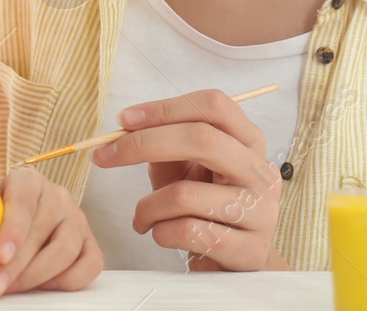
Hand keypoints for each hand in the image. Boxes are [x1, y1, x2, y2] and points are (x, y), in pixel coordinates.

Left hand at [0, 166, 102, 295]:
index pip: (23, 202)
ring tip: (12, 288)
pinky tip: (43, 285)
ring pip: (66, 251)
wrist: (24, 209)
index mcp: (28, 181)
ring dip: (36, 277)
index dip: (12, 229)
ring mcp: (77, 218)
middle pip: (41, 232)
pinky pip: (90, 265)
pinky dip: (67, 281)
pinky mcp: (90, 241)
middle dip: (16, 266)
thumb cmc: (0, 210)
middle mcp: (57, 196)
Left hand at [91, 89, 285, 270]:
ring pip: (186, 194)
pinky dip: (160, 232)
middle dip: (144, 144)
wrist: (232, 260)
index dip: (165, 108)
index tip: (123, 120)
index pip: (213, 105)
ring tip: (141, 216)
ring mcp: (262, 212)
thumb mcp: (184, 167)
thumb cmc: (202, 205)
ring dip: (147, 206)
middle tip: (105, 157)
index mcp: (248, 140)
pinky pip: (189, 232)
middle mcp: (262, 171)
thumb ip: (163, 143)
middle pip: (202, 139)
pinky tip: (159, 234)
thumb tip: (125, 128)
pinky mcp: (250, 250)